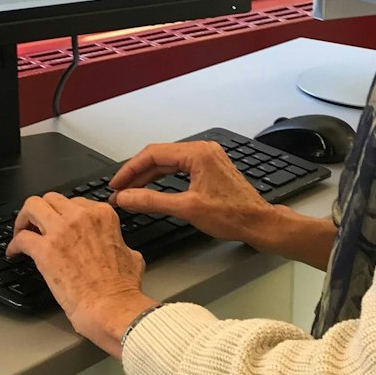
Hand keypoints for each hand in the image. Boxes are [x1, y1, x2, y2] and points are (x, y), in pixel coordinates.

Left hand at [7, 193, 156, 356]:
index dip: (63, 214)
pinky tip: (14, 253)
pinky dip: (14, 245)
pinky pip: (21, 238)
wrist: (111, 307)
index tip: (58, 224)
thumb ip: (120, 245)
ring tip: (21, 232)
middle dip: (41, 212)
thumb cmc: (122, 289)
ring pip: (32, 206)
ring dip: (24, 219)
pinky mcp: (45, 250)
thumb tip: (119, 249)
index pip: (75, 202)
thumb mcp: (131, 257)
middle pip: (51, 199)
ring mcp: (61, 231)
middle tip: (36, 226)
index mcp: (102, 216)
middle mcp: (81, 217)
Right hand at [108, 141, 273, 243]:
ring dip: (148, 177)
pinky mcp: (210, 169)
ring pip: (168, 163)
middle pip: (159, 157)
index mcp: (198, 153)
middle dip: (137, 174)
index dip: (130, 170)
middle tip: (119, 191)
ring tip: (130, 192)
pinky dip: (163, 179)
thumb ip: (151, 201)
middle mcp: (203, 151)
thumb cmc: (233, 215)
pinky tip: (151, 189)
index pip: (153, 154)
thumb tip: (126, 198)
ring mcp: (207, 158)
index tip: (116, 184)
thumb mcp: (186, 208)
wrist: (259, 223)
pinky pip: (179, 169)